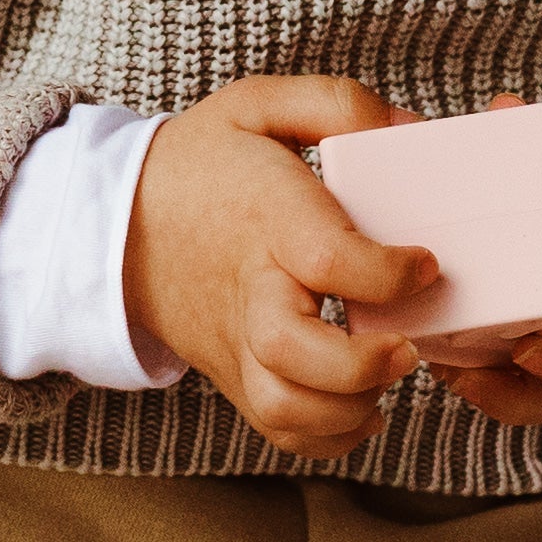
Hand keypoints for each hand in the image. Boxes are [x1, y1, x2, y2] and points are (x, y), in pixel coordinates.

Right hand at [121, 76, 427, 458]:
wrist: (117, 222)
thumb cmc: (200, 163)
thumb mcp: (257, 105)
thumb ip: (336, 103)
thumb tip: (409, 129)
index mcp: (264, 218)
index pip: (325, 257)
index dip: (385, 272)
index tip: (424, 264)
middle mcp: (248, 289)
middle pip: (290, 349)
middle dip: (361, 364)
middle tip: (408, 347)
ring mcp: (236, 341)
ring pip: (283, 407)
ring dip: (348, 409)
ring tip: (386, 375)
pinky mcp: (233, 373)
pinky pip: (278, 430)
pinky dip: (328, 437)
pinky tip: (364, 408)